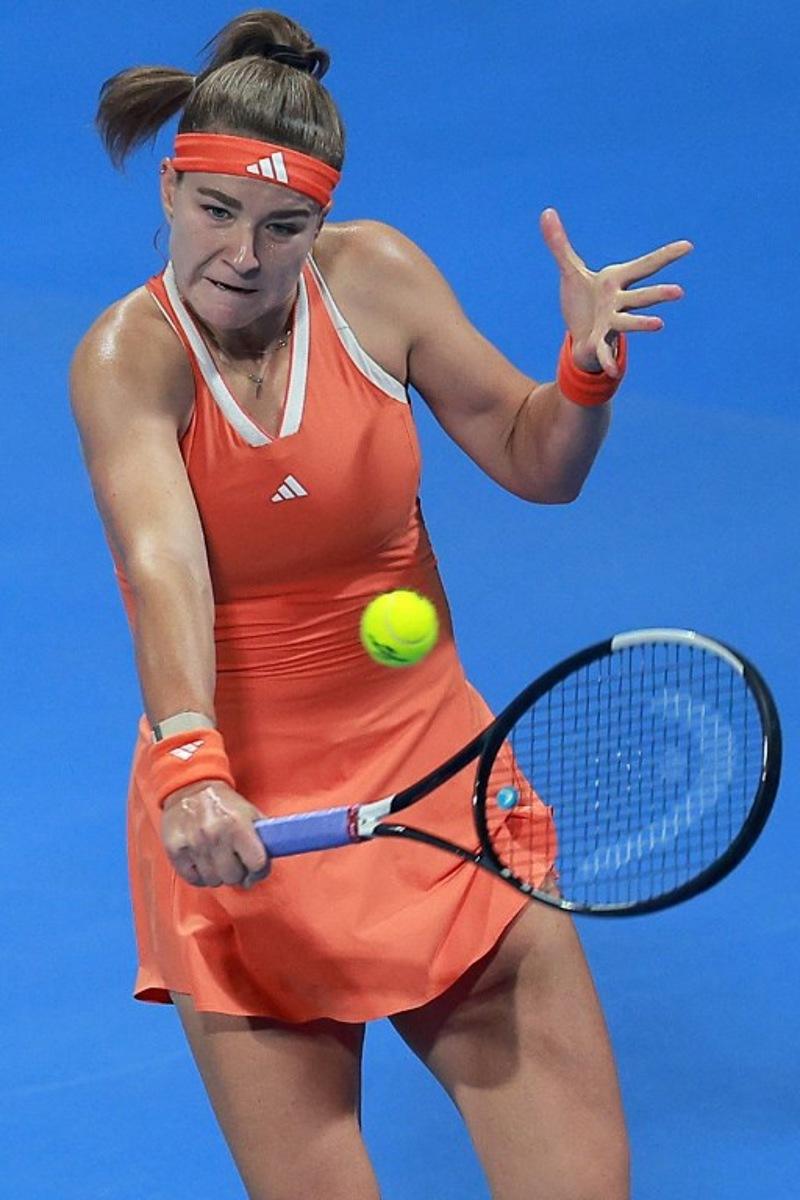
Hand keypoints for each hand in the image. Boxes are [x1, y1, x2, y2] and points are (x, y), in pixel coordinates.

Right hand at [161, 780, 270, 888]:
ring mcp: (194, 844)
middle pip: (233, 877)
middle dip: (237, 872)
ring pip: (213, 881)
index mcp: (238, 825)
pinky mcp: (175, 850)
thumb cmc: (224, 804)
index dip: (259, 870)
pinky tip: (202, 862)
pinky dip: (199, 876)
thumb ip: (261, 838)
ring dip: (218, 875)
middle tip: (234, 862)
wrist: (190, 787)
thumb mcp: (250, 813)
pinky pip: (193, 879)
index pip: (256, 864)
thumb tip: (264, 867)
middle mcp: (215, 835)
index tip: (255, 869)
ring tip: (217, 860)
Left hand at [539, 208, 692, 376]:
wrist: (579, 338)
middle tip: (679, 291)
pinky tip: (612, 372)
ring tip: (659, 324)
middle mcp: (618, 303)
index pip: (644, 266)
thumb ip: (560, 244)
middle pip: (640, 296)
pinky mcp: (598, 343)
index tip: (689, 246)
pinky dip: (608, 361)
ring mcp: (611, 324)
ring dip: (642, 323)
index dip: (666, 256)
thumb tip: (545, 211)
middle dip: (658, 293)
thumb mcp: (569, 272)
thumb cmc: (582, 304)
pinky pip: (604, 352)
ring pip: (628, 323)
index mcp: (615, 282)